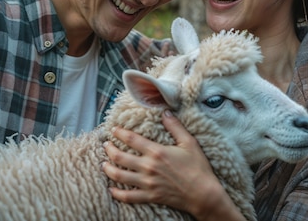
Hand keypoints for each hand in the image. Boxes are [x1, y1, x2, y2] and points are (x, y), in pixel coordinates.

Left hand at [102, 109, 239, 219]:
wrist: (203, 194)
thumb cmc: (198, 167)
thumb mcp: (189, 142)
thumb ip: (175, 126)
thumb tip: (165, 111)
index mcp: (157, 152)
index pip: (132, 139)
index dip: (120, 133)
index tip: (113, 130)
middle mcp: (148, 167)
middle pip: (120, 157)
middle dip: (109, 150)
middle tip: (105, 145)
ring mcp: (148, 183)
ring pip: (120, 176)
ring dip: (108, 169)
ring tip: (103, 164)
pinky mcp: (150, 196)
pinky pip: (129, 196)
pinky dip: (117, 193)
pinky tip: (111, 189)